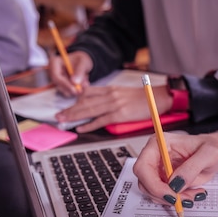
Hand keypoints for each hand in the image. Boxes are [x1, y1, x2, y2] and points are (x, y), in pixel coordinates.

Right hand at [48, 50, 91, 96]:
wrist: (83, 63)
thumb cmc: (81, 59)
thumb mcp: (83, 62)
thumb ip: (80, 71)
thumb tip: (75, 82)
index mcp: (55, 63)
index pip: (56, 76)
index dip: (64, 84)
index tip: (74, 90)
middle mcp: (54, 72)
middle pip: (59, 85)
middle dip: (71, 89)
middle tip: (81, 91)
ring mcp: (57, 80)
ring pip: (64, 90)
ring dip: (76, 90)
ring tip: (85, 83)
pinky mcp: (62, 86)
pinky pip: (69, 92)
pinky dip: (77, 91)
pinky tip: (83, 84)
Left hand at [54, 84, 172, 132]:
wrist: (159, 98)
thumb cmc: (145, 98)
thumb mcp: (125, 94)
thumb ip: (113, 98)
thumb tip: (103, 107)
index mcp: (111, 89)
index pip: (88, 92)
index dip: (76, 100)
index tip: (68, 106)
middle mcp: (110, 95)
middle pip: (84, 102)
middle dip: (69, 109)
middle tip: (58, 115)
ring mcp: (114, 104)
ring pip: (89, 110)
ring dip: (74, 116)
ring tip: (63, 121)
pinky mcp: (119, 114)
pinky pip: (100, 120)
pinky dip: (88, 124)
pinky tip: (80, 128)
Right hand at [133, 122, 217, 204]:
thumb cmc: (213, 148)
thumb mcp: (208, 154)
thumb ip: (191, 168)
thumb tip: (175, 184)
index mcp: (159, 143)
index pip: (143, 167)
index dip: (153, 184)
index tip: (171, 194)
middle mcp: (154, 157)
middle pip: (145, 183)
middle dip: (165, 195)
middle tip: (185, 199)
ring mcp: (157, 170)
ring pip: (153, 193)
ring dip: (173, 199)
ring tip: (194, 194)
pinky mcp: (163, 181)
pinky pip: (164, 196)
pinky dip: (178, 200)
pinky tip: (192, 194)